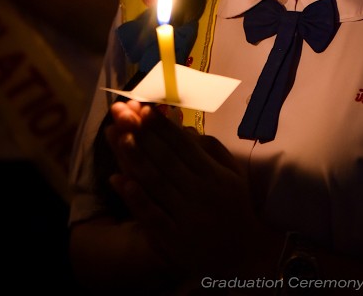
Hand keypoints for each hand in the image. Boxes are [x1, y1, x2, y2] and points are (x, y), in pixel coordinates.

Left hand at [104, 100, 278, 277]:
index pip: (184, 146)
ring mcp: (187, 217)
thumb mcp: (233, 175)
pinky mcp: (174, 240)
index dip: (163, 126)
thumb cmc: (234, 207)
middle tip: (123, 113)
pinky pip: (152, 216)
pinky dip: (136, 198)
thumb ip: (212, 150)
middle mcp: (201, 193)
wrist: (243, 255)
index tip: (144, 108)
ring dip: (136, 159)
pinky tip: (118, 180)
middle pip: (166, 160)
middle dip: (144, 134)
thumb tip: (184, 129)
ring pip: (156, 184)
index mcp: (215, 175)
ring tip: (119, 137)